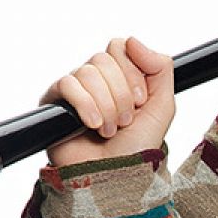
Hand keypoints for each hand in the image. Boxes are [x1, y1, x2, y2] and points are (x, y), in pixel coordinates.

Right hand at [40, 36, 175, 166]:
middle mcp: (96, 81)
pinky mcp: (55, 102)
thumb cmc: (136, 148)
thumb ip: (160, 68)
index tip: (141, 101)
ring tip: (110, 129)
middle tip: (125, 121)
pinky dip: (86, 105)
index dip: (133, 73)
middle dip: (121, 95)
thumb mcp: (162, 106)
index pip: (120, 47)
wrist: (115, 177)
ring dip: (106, 105)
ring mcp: (75, 91)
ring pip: (88, 72)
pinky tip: (92, 125)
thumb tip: (132, 40)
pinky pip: (67, 84)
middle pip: (104, 59)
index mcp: (120, 77)